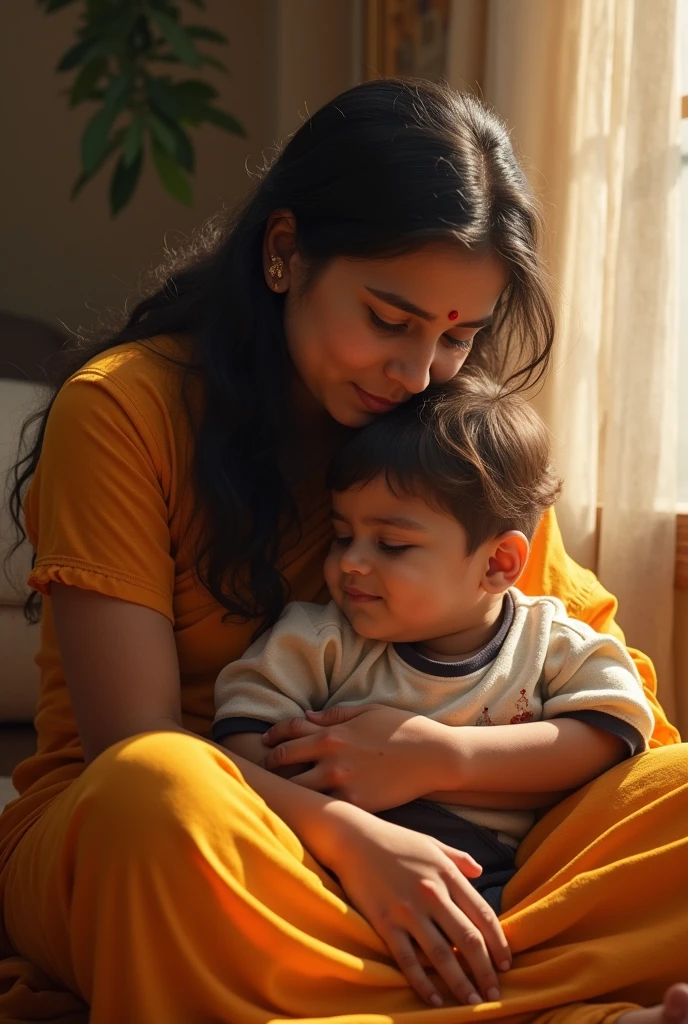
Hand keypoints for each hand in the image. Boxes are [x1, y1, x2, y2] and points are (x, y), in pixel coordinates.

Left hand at [262, 704, 447, 810]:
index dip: (271, 737)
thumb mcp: (367, 711)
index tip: (264, 742)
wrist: (434, 756)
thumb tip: (306, 717)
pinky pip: (326, 809)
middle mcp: (330, 760)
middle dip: (270, 765)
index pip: (287, 734)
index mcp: (331, 734)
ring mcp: (342, 785)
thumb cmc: (402, 729)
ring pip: (299, 790)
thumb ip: (334, 716)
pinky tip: (309, 809)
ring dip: (287, 789)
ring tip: (279, 792)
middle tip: (263, 770)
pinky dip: (314, 808)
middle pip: (284, 763)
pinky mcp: (357, 805)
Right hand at [314, 802, 510, 1007]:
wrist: (352, 837)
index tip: (507, 963)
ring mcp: (408, 910)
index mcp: (446, 873)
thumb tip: (480, 871)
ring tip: (473, 1003)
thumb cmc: (394, 840)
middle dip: (485, 971)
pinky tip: (435, 1000)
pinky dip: (423, 983)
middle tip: (495, 995)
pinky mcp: (384, 922)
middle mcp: (432, 893)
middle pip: (468, 940)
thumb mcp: (430, 843)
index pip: (483, 914)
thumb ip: (458, 858)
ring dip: (461, 983)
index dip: (499, 942)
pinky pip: (408, 960)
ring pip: (442, 955)